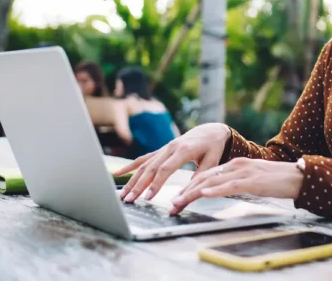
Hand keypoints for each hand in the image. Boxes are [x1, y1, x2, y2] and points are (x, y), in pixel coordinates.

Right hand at [114, 123, 231, 202]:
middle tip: (130, 200)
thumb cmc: (213, 147)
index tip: (148, 197)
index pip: (166, 169)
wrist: (211, 130)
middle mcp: (170, 147)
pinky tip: (118, 173)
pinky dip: (130, 166)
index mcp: (183, 150)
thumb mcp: (212, 162)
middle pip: (151, 168)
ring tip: (123, 195)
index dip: (156, 183)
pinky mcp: (161, 150)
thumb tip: (186, 195)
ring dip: (132, 180)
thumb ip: (199, 177)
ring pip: (144, 165)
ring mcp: (164, 148)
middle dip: (139, 186)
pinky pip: (143, 158)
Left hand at [169, 158, 304, 214]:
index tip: (178, 198)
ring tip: (180, 202)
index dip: (190, 186)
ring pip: (213, 181)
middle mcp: (237, 165)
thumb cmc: (277, 180)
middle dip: (186, 192)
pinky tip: (204, 194)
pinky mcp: (253, 181)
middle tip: (173, 205)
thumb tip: (220, 190)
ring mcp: (244, 172)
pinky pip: (230, 186)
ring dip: (194, 193)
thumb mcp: (252, 180)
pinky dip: (215, 190)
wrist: (299, 176)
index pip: (207, 175)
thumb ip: (236, 182)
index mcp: (236, 164)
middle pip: (205, 178)